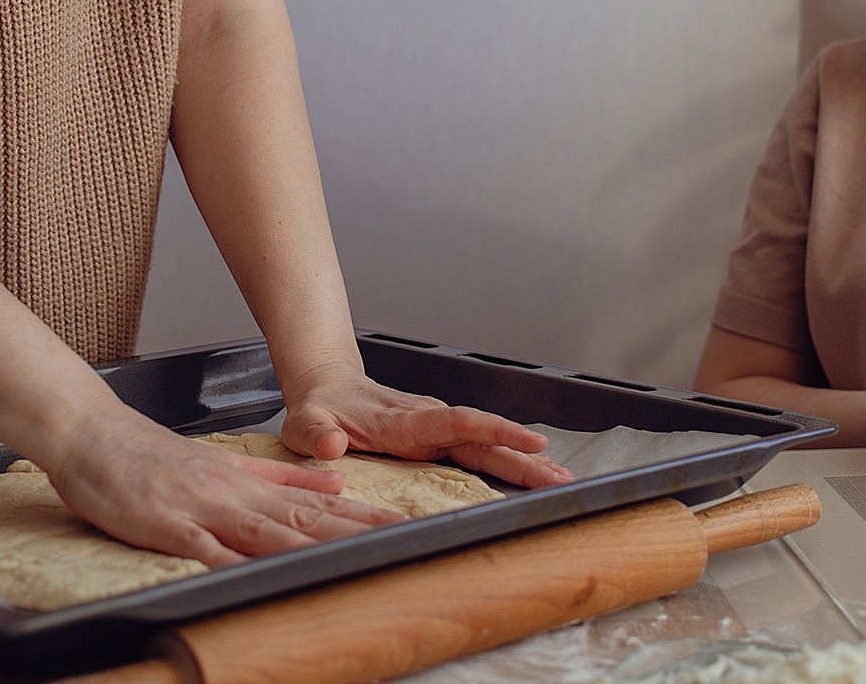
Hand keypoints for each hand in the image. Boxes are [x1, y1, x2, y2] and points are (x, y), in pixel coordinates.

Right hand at [42, 404, 405, 567]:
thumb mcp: (229, 462)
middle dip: (352, 534)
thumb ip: (282, 477)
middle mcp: (234, 495)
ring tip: (348, 561)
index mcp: (250, 484)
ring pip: (263, 532)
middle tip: (398, 543)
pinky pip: (201, 548)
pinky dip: (227, 562)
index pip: (316, 505)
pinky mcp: (165, 524)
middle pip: (302, 519)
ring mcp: (201, 509)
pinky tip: (250, 575)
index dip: (361, 518)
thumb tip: (335, 483)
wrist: (95, 435)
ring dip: (307, 548)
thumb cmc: (156, 456)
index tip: (403, 528)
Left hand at [278, 363, 573, 487]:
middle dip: (524, 456)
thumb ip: (316, 434)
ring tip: (559, 479)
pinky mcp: (439, 437)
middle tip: (561, 478)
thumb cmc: (319, 409)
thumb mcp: (304, 423)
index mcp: (403, 421)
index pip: (458, 422)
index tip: (530, 441)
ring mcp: (436, 429)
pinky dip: (509, 459)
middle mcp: (428, 422)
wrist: (328, 387)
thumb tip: (332, 445)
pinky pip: (479, 447)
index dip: (495, 431)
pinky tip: (533, 472)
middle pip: (484, 438)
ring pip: (487, 443)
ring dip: (524, 461)